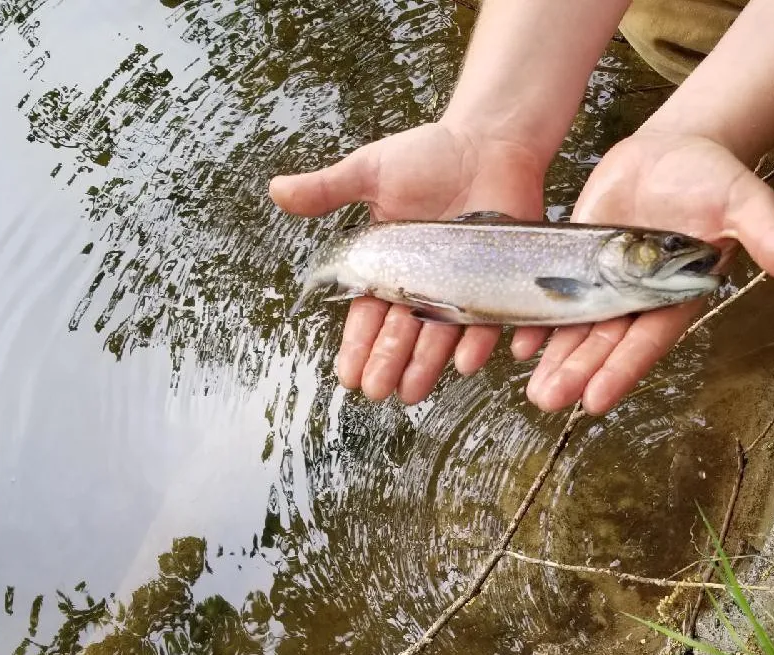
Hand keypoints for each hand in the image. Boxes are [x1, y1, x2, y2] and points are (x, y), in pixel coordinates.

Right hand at [269, 123, 544, 403]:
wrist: (489, 142)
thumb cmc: (431, 156)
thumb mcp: (372, 171)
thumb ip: (328, 189)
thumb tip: (276, 191)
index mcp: (389, 268)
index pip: (368, 315)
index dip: (357, 345)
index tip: (347, 374)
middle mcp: (423, 286)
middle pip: (401, 333)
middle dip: (387, 362)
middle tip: (376, 390)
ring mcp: (461, 290)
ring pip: (439, 336)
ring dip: (426, 365)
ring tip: (411, 392)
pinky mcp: (497, 286)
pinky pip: (488, 320)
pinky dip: (479, 342)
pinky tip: (466, 363)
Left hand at [514, 133, 773, 414]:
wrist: (676, 148)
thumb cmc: (715, 177)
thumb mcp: (744, 202)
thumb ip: (769, 237)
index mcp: (675, 297)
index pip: (645, 341)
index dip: (620, 370)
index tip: (595, 401)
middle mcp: (638, 300)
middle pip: (604, 344)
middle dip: (576, 373)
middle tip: (547, 403)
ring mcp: (607, 284)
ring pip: (578, 330)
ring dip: (556, 360)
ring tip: (533, 392)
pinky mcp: (580, 263)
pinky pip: (556, 297)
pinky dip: (538, 320)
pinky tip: (516, 344)